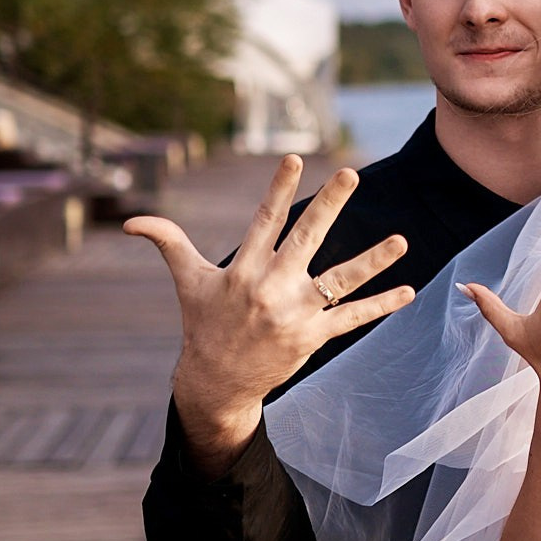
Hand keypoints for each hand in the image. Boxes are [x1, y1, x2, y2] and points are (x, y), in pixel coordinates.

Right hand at [128, 155, 414, 467]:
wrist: (215, 381)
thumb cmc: (204, 323)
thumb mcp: (188, 281)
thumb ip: (168, 243)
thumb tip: (131, 222)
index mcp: (243, 269)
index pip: (264, 220)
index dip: (278, 188)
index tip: (294, 159)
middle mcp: (270, 287)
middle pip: (305, 238)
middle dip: (329, 205)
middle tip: (351, 174)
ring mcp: (294, 313)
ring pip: (339, 280)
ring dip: (372, 261)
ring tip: (401, 240)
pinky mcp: (312, 337)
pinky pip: (351, 317)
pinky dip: (380, 305)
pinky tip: (409, 292)